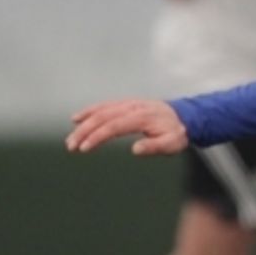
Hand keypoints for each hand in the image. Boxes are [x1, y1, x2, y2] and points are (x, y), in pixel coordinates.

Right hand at [66, 98, 188, 155]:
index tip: (85, 148)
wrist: (184, 116)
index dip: (97, 137)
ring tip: (71, 139)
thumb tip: (135, 149)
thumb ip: (154, 146)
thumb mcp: (171, 143)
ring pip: (100, 111)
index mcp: (141, 117)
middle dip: (84, 132)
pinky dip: (89, 112)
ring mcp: (127, 104)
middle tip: (71, 146)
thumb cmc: (176, 132)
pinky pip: (104, 106)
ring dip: (83, 124)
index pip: (114, 126)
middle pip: (102, 118)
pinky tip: (77, 119)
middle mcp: (131, 108)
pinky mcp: (124, 104)